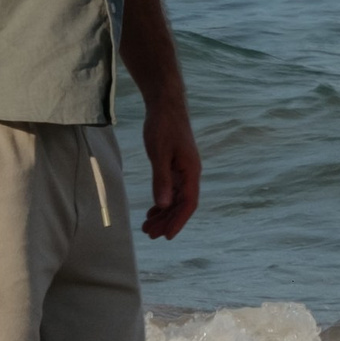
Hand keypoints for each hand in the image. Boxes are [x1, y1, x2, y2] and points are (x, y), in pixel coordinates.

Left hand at [140, 93, 200, 239]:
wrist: (165, 103)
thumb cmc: (163, 125)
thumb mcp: (159, 153)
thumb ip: (161, 179)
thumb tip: (163, 205)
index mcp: (191, 171)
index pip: (188, 204)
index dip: (178, 221)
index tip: (167, 236)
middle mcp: (190, 173)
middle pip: (181, 204)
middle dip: (167, 221)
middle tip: (150, 235)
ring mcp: (183, 169)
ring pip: (175, 198)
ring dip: (163, 213)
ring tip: (148, 227)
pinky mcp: (175, 164)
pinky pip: (171, 189)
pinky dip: (162, 201)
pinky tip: (153, 210)